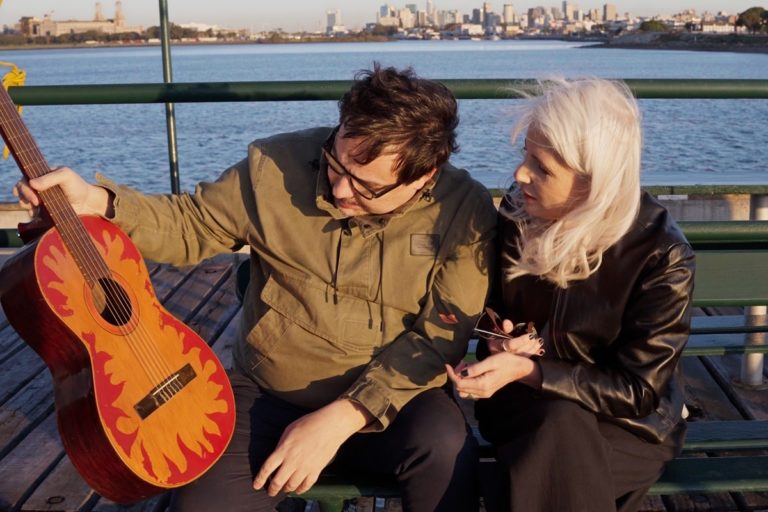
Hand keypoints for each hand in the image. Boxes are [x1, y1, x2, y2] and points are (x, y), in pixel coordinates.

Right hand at [12, 166, 112, 216]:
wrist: (87, 203)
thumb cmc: (77, 186)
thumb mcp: (66, 176)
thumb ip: (49, 178)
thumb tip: (31, 183)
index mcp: (41, 174)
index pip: (24, 177)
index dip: (23, 186)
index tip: (34, 196)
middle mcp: (38, 185)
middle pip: (20, 188)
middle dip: (24, 196)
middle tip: (36, 203)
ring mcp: (40, 198)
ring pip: (23, 200)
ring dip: (25, 205)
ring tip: (36, 209)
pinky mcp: (43, 209)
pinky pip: (30, 211)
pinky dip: (31, 213)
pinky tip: (37, 214)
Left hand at [253, 399, 370, 495]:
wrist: (331, 425)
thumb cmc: (310, 423)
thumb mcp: (289, 429)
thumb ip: (281, 444)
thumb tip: (277, 455)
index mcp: (284, 449)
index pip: (267, 468)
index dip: (260, 478)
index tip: (256, 485)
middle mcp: (293, 461)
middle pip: (278, 481)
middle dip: (272, 489)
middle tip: (270, 491)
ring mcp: (305, 467)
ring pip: (291, 486)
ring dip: (286, 489)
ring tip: (284, 489)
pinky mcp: (316, 470)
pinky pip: (306, 485)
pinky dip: (300, 489)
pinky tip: (298, 489)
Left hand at [445, 353, 541, 398]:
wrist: (519, 368)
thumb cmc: (506, 361)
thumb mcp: (490, 361)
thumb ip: (475, 368)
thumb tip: (460, 373)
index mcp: (482, 385)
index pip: (459, 383)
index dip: (451, 374)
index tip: (447, 364)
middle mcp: (482, 392)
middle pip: (460, 388)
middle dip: (456, 375)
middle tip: (461, 362)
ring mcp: (484, 394)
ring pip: (464, 390)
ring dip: (461, 378)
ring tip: (466, 365)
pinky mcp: (486, 392)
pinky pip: (470, 390)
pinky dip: (467, 381)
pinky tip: (471, 371)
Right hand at [474, 308, 540, 355]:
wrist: (494, 346)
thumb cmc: (496, 336)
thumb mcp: (498, 330)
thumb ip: (504, 327)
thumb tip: (507, 322)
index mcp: (496, 346)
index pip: (511, 345)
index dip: (521, 340)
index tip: (531, 335)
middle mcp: (502, 355)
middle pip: (519, 352)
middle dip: (529, 345)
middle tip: (537, 338)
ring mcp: (508, 361)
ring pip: (523, 356)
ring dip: (533, 349)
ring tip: (540, 341)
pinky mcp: (515, 363)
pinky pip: (526, 359)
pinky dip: (534, 354)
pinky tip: (541, 351)